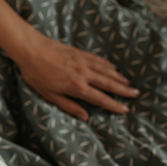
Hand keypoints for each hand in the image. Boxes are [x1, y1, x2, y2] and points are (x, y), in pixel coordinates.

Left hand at [15, 32, 138, 120]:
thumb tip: (84, 117)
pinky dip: (107, 65)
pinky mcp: (78, 53)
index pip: (100, 98)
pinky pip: (97, 60)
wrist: (30, 48)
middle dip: (123, 90)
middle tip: (136, 95)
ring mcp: (82, 62)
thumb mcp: (48, 95)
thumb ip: (67, 106)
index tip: (125, 109)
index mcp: (76, 87)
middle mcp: (83, 74)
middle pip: (108, 84)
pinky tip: (113, 67)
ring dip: (118, 78)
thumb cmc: (35, 74)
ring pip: (106, 71)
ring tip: (129, 83)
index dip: (114, 105)